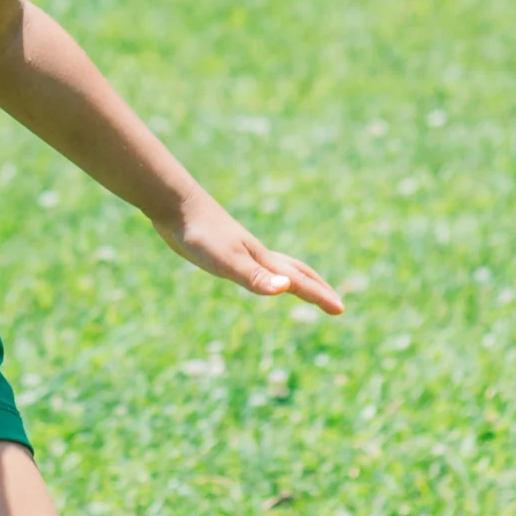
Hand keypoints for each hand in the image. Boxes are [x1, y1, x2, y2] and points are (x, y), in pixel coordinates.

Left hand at [158, 197, 344, 315]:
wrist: (175, 204)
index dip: (320, 297)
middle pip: (296, 271)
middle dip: (317, 288)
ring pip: (276, 266)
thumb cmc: (200, 234)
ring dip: (294, 278)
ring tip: (300, 288)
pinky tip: (255, 273)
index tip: (341, 311)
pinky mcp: (224, 249)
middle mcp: (256, 255)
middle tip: (334, 303)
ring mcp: (241, 250)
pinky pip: (254, 265)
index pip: (299, 282)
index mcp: (262, 260)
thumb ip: (255, 277)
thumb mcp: (227, 261)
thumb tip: (287, 288)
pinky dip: (265, 272)